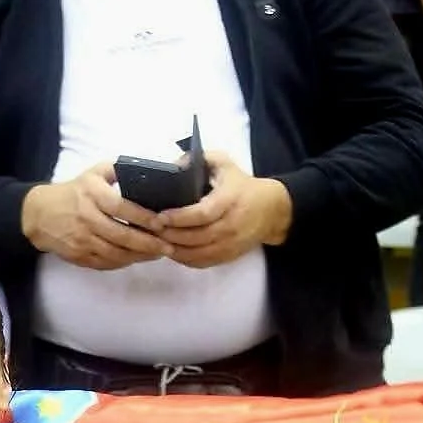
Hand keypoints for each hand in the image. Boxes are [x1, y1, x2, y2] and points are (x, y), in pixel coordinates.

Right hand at [21, 162, 166, 270]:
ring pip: (116, 253)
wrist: (40, 215)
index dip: (144, 218)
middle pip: (122, 235)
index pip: (122, 208)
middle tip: (168, 245)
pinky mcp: (79, 256)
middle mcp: (87, 218)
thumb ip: (117, 170)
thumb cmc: (73, 192)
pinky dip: (123, 262)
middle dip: (149, 243)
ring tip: (157, 253)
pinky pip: (105, 263)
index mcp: (92, 195)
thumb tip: (146, 170)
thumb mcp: (93, 173)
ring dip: (139, 256)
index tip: (163, 222)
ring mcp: (82, 240)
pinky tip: (136, 258)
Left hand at [154, 154, 292, 266]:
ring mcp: (231, 243)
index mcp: (230, 199)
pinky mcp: (229, 255)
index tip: (161, 216)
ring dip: (175, 250)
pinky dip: (184, 259)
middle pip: (197, 237)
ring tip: (157, 241)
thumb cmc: (241, 184)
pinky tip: (171, 250)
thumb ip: (199, 159)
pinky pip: (203, 262)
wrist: (270, 210)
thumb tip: (174, 164)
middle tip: (152, 229)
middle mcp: (232, 224)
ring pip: (198, 254)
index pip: (203, 214)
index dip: (180, 217)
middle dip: (171, 235)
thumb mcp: (224, 163)